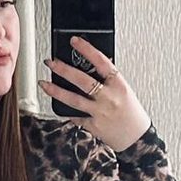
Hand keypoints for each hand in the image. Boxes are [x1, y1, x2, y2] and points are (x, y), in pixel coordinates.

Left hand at [39, 35, 151, 151]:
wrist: (137, 139)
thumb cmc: (132, 113)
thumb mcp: (124, 90)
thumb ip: (109, 78)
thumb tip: (94, 62)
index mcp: (119, 85)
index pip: (102, 62)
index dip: (87, 50)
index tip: (74, 41)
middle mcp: (109, 98)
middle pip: (83, 80)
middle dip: (64, 69)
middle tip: (51, 62)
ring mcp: (100, 112)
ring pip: (73, 100)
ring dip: (56, 91)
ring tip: (44, 83)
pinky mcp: (93, 126)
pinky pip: (75, 116)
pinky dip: (66, 110)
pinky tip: (57, 103)